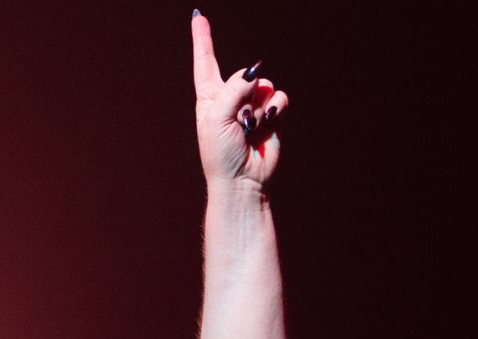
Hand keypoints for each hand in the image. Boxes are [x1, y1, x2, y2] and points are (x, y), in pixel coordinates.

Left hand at [190, 12, 288, 187]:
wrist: (242, 181)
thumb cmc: (220, 155)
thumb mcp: (217, 118)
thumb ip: (233, 89)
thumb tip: (253, 72)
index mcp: (209, 98)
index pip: (206, 62)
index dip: (203, 39)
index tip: (198, 17)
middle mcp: (230, 98)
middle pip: (243, 75)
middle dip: (244, 94)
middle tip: (238, 122)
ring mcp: (252, 106)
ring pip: (263, 85)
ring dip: (259, 107)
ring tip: (250, 129)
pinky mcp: (271, 115)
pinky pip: (279, 97)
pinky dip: (276, 108)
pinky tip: (267, 124)